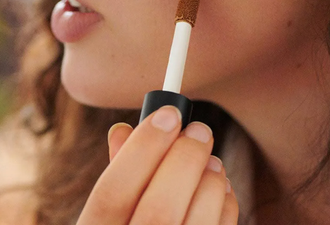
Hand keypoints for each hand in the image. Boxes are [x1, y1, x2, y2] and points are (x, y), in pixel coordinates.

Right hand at [76, 105, 238, 223]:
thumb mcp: (105, 217)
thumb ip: (117, 176)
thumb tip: (124, 129)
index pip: (111, 193)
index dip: (142, 148)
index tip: (168, 114)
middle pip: (159, 209)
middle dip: (184, 159)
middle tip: (200, 130)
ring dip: (209, 182)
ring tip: (211, 159)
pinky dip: (223, 207)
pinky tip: (219, 189)